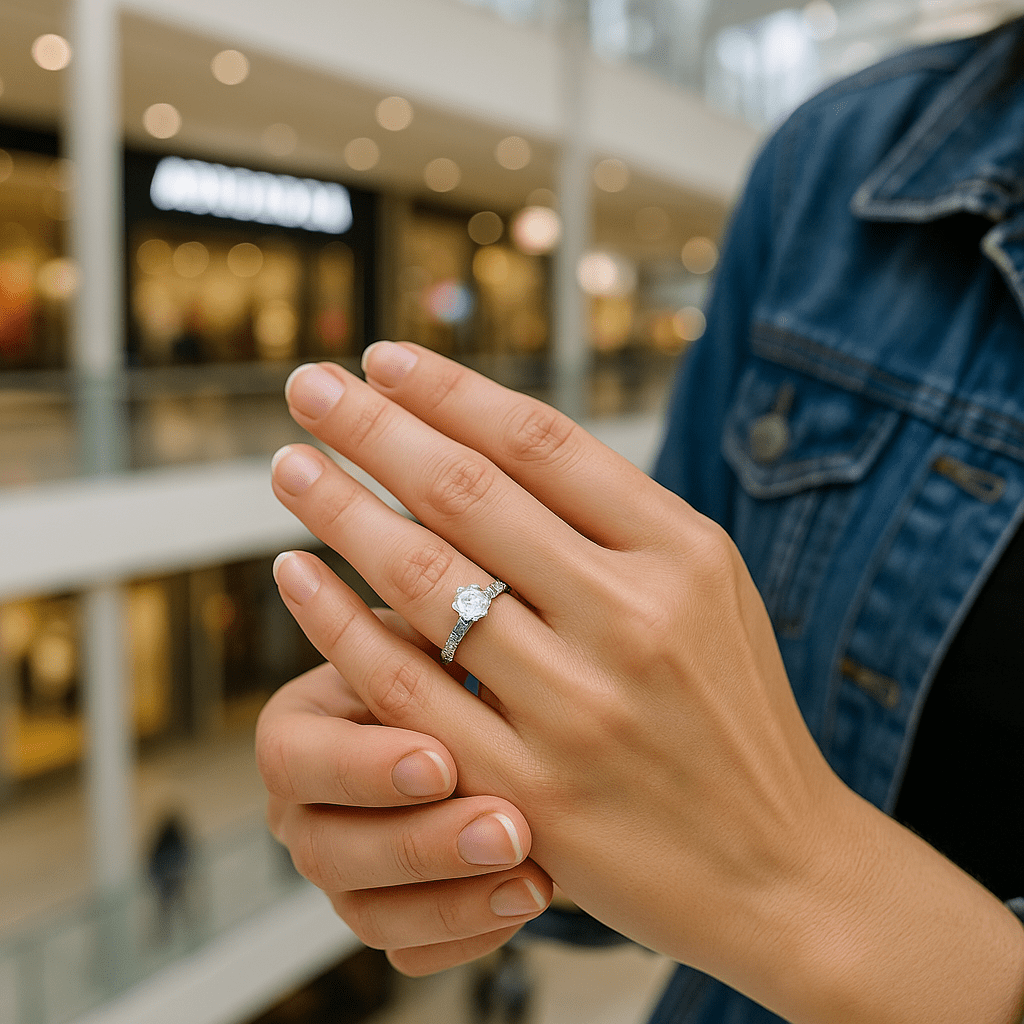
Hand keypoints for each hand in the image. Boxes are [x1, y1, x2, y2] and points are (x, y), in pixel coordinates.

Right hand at [256, 609, 553, 975]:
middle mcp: (314, 804)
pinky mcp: (395, 915)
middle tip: (504, 828)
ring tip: (536, 874)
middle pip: (326, 849)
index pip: (295, 758)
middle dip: (419, 843)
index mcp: (307, 727)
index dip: (361, 766)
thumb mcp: (442, 629)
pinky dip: (471, 932)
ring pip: (369, 914)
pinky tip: (530, 898)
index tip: (440, 758)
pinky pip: (416, 951)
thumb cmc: (464, 658)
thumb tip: (420, 547)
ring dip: (453, 898)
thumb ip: (427, 609)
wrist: (501, 716)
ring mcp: (351, 868)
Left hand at [267, 344, 1023, 1023]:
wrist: (780, 867)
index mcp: (683, 554)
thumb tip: (486, 441)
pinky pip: (403, 686)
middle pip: (469, 492)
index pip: (541, 440)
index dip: (448, 390)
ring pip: (423, 580)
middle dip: (373, 427)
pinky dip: (336, 622)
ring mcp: (577, 707)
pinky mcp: (525, 790)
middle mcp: (632, 619)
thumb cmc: (734, 713)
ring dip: (340, 510)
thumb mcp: (709, 591)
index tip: (383, 359)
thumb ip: (615, 521)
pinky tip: (294, 575)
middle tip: (308, 384)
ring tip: (290, 465)